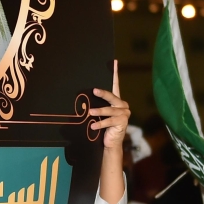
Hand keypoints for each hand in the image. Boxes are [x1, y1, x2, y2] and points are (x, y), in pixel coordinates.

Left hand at [92, 61, 129, 203]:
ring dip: (99, 111)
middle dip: (103, 93)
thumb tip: (80, 96)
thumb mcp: (97, 114)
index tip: (113, 61)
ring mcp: (124, 114)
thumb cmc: (101, 126)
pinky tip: (93, 126)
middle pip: (112, 96)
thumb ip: (94, 104)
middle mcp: (122, 105)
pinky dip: (100, 124)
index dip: (114, 73)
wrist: (109, 143)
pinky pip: (109, 122)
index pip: (115, 84)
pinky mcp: (122, 123)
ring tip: (90, 113)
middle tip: (93, 90)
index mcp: (116, 100)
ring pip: (110, 110)